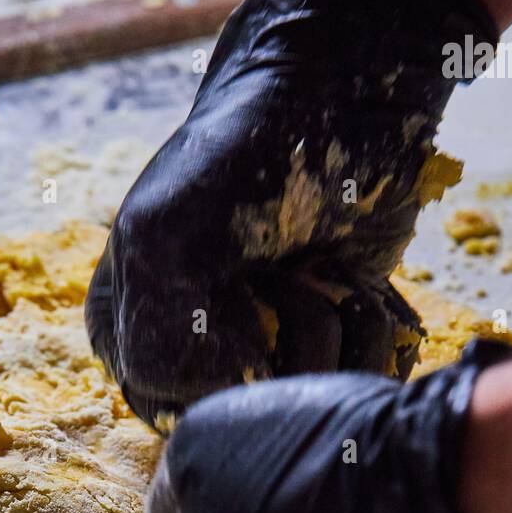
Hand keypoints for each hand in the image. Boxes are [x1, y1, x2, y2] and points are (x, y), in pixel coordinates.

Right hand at [86, 0, 497, 429]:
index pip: (191, 416)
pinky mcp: (335, 351)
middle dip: (295, 347)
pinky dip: (379, 334)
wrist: (343, 91)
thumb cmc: (246, 151)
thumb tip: (228, 400)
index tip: (242, 289)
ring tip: (323, 266)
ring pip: (321, 406)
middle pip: (264, 421)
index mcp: (132, 344)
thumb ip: (158, 332)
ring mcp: (269, 360)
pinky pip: (367, 385)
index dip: (234, 364)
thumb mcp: (165, 232)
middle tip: (289, 272)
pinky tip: (357, 283)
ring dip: (343, 331)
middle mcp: (197, 365)